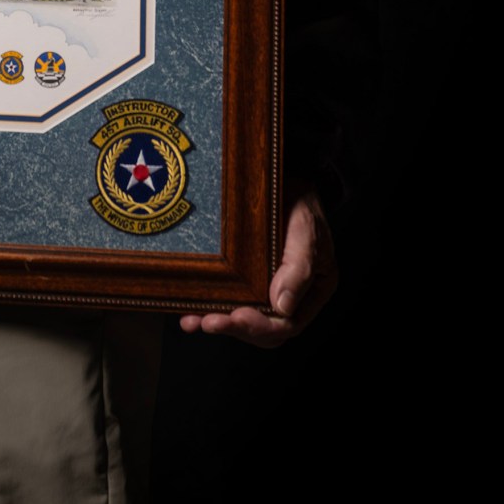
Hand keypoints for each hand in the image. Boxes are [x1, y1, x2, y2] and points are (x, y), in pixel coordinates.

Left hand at [178, 185, 335, 346]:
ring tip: (194, 321)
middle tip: (209, 322)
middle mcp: (291, 295)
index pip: (287, 324)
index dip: (261, 327)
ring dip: (220, 322)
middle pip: (264, 328)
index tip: (238, 317)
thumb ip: (299, 267)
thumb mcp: (305, 229)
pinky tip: (189, 311)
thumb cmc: (299, 201)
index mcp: (313, 290)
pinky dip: (211, 307)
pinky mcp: (248, 276)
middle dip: (235, 327)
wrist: (285, 175)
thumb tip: (282, 307)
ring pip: (245, 318)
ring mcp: (268, 287)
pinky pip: (231, 299)